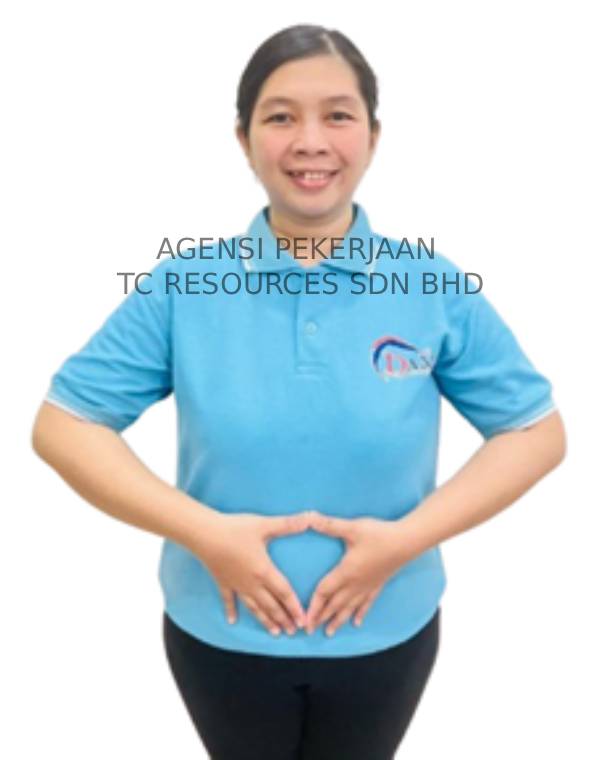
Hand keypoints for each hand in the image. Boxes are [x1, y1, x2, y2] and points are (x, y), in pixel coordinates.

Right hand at [195, 510, 311, 636]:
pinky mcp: (222, 582)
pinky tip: (232, 621)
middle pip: (271, 605)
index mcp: (264, 570)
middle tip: (293, 632)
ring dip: (265, 620)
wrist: (204, 534)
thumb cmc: (235, 529)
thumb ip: (288, 524)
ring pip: (254, 607)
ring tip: (274, 632)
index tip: (303, 621)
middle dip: (283, 619)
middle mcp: (251, 583)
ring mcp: (236, 584)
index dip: (294, 608)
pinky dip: (231, 611)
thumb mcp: (264, 525)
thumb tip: (310, 518)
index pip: (284, 593)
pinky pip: (228, 600)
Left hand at [304, 511, 404, 635]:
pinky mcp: (378, 584)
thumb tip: (307, 517)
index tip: (304, 618)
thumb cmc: (379, 534)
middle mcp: (356, 583)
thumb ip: (329, 524)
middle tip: (309, 631)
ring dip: (338, 620)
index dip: (313, 605)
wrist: (407, 541)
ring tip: (329, 633)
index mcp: (346, 571)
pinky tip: (357, 623)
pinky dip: (360, 613)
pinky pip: (367, 603)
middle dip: (321, 617)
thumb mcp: (352, 527)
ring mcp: (368, 586)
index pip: (325, 591)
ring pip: (350, 608)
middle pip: (335, 604)